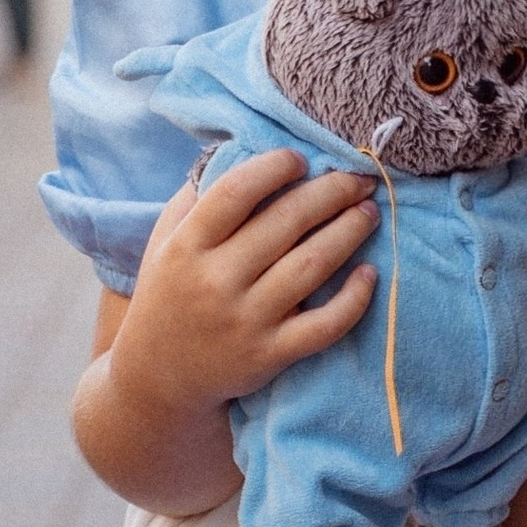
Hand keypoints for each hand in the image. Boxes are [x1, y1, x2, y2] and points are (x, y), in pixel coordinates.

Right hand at [111, 147, 377, 417]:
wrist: (157, 379)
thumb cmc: (169, 295)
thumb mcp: (164, 242)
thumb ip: (197, 197)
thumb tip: (241, 147)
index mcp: (186, 247)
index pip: (235, 192)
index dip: (274, 167)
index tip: (300, 159)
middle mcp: (215, 282)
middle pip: (286, 223)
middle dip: (331, 192)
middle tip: (359, 179)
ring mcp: (245, 321)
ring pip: (312, 266)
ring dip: (349, 232)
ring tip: (369, 212)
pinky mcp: (270, 355)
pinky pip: (324, 325)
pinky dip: (354, 299)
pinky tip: (369, 274)